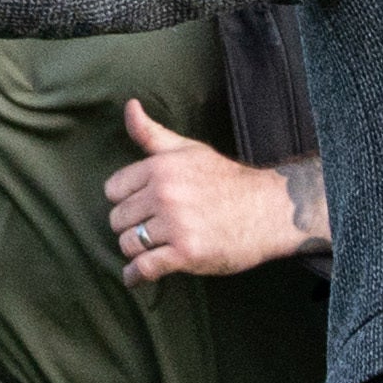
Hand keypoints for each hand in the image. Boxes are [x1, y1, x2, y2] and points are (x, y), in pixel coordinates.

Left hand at [104, 100, 308, 284]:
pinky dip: (137, 275)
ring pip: (128, 244)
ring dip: (136, 251)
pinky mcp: (187, 253)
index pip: (114, 191)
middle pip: (118, 219)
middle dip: (131, 226)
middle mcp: (165, 194)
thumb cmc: (224, 180)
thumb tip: (129, 105)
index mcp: (161, 168)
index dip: (126, 200)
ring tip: (152, 248)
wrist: (269, 210)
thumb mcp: (188, 150)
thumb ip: (152, 134)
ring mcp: (176, 225)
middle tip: (153, 229)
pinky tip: (137, 276)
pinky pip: (145, 268)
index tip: (142, 206)